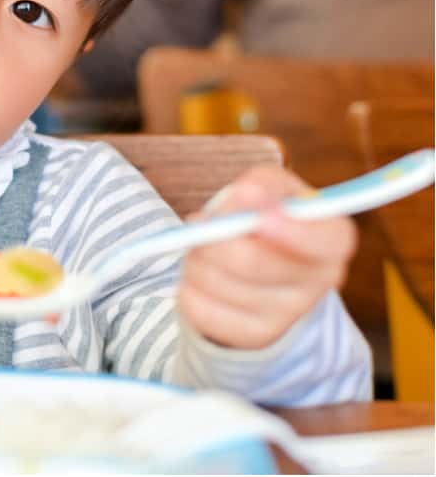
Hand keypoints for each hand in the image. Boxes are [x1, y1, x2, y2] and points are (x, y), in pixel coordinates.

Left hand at [178, 166, 356, 349]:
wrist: (257, 262)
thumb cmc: (265, 214)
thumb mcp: (270, 188)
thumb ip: (262, 186)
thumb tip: (248, 195)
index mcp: (333, 239)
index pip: (326, 242)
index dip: (290, 232)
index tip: (259, 219)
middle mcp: (319, 282)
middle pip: (252, 262)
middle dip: (214, 237)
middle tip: (202, 222)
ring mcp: (288, 315)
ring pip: (217, 283)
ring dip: (197, 258)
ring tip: (205, 247)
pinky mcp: (252, 336)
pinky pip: (200, 308)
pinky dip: (189, 286)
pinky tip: (204, 275)